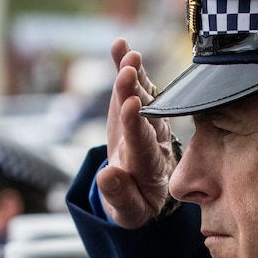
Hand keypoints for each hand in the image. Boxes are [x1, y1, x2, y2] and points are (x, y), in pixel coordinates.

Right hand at [95, 38, 180, 228]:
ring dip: (134, 74)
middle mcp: (150, 140)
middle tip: (128, 71)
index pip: (142, 143)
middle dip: (134, 91)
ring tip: (128, 53)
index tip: (131, 105)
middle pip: (143, 114)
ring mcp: (145, 122)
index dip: (136, 124)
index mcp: (148, 166)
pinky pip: (133, 87)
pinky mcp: (135, 110)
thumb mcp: (129, 212)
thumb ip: (120, 196)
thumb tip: (107, 174)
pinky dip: (125, 67)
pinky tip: (119, 45)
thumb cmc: (137, 203)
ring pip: (142, 95)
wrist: (149, 190)